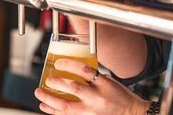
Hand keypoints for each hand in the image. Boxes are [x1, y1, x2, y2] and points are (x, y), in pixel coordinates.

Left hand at [34, 58, 148, 114]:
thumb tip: (74, 72)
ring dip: (50, 100)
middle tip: (47, 80)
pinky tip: (46, 107)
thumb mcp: (109, 82)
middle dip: (56, 83)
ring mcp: (92, 111)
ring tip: (40, 94)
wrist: (132, 114)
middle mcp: (97, 97)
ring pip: (66, 106)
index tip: (59, 63)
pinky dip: (55, 112)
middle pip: (73, 88)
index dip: (69, 65)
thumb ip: (94, 78)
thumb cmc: (121, 97)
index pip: (84, 70)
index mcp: (104, 83)